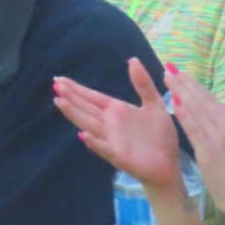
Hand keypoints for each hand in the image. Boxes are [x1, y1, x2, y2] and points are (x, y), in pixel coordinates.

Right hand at [53, 59, 182, 192]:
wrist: (169, 164)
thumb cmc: (160, 136)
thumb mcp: (154, 104)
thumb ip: (143, 84)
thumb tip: (132, 59)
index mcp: (117, 111)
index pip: (93, 97)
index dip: (77, 89)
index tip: (60, 80)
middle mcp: (110, 124)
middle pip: (86, 108)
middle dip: (71, 97)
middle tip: (55, 85)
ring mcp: (112, 140)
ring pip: (89, 124)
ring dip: (75, 114)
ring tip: (60, 102)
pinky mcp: (120, 156)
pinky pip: (105, 148)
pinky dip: (94, 142)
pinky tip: (83, 135)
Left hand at [164, 69, 224, 216]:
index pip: (211, 98)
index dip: (194, 84)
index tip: (181, 72)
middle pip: (203, 99)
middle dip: (184, 83)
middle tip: (169, 69)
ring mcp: (219, 137)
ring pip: (197, 109)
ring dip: (180, 92)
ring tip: (167, 78)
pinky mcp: (209, 150)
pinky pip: (194, 129)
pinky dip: (184, 114)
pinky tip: (173, 103)